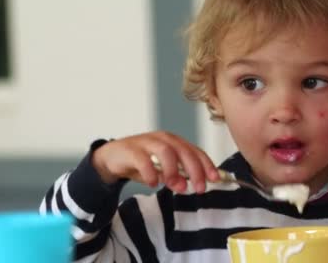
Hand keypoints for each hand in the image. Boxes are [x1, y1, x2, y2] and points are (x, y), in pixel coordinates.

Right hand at [91, 131, 219, 193]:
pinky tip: (154, 183)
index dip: (207, 164)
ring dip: (174, 170)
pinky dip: (150, 172)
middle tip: (199, 188)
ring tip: (177, 187)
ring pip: (165, 151)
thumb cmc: (142, 163)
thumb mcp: (163, 171)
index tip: (215, 179)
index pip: (195, 151)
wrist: (113, 157)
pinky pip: (142, 159)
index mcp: (174, 142)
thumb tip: (192, 185)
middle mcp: (163, 139)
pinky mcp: (131, 150)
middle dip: (194, 170)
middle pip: (183, 150)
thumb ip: (177, 177)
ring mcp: (146, 142)